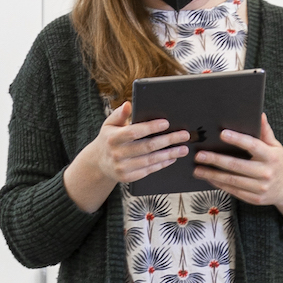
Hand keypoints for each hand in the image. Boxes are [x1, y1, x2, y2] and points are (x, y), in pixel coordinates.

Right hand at [64, 100, 198, 209]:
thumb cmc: (108, 139)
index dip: (151, 127)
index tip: (166, 123)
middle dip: (168, 140)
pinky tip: (172, 158)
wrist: (98, 163)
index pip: (134, 132)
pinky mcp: (128, 178)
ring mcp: (122, 167)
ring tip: (183, 148)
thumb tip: (128, 104)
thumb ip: (119, 114)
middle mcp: (117, 154)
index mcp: (112, 138)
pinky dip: (162, 164)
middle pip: (147, 146)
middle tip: (184, 135)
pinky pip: (149, 170)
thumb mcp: (109, 124)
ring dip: (170, 154)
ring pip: (151, 160)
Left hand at [193, 121, 282, 227]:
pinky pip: (233, 191)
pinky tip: (208, 178)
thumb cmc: (278, 162)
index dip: (237, 139)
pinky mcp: (254, 199)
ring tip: (197, 169)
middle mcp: (266, 173)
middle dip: (216, 160)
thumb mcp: (275, 146)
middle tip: (199, 155)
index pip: (253, 146)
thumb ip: (265, 132)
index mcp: (271, 157)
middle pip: (237, 166)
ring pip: (232, 181)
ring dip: (212, 175)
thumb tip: (259, 114)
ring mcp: (260, 188)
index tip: (222, 133)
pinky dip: (218, 184)